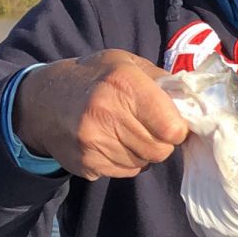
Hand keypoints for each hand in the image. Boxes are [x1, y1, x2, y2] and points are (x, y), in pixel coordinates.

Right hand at [12, 50, 187, 179]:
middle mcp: (106, 113)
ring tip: (125, 131)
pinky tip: (110, 141)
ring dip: (143, 151)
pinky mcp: (86, 164)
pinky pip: (125, 172)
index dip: (177, 128)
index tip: (171, 122)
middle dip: (161, 141)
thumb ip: (163, 82)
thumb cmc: (95, 78)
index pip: (173, 129)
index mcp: (123, 84)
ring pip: (145, 163)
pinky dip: (126, 161)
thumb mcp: (128, 64)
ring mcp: (93, 142)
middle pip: (161, 150)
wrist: (41, 101)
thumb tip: (195, 104)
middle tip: (147, 127)